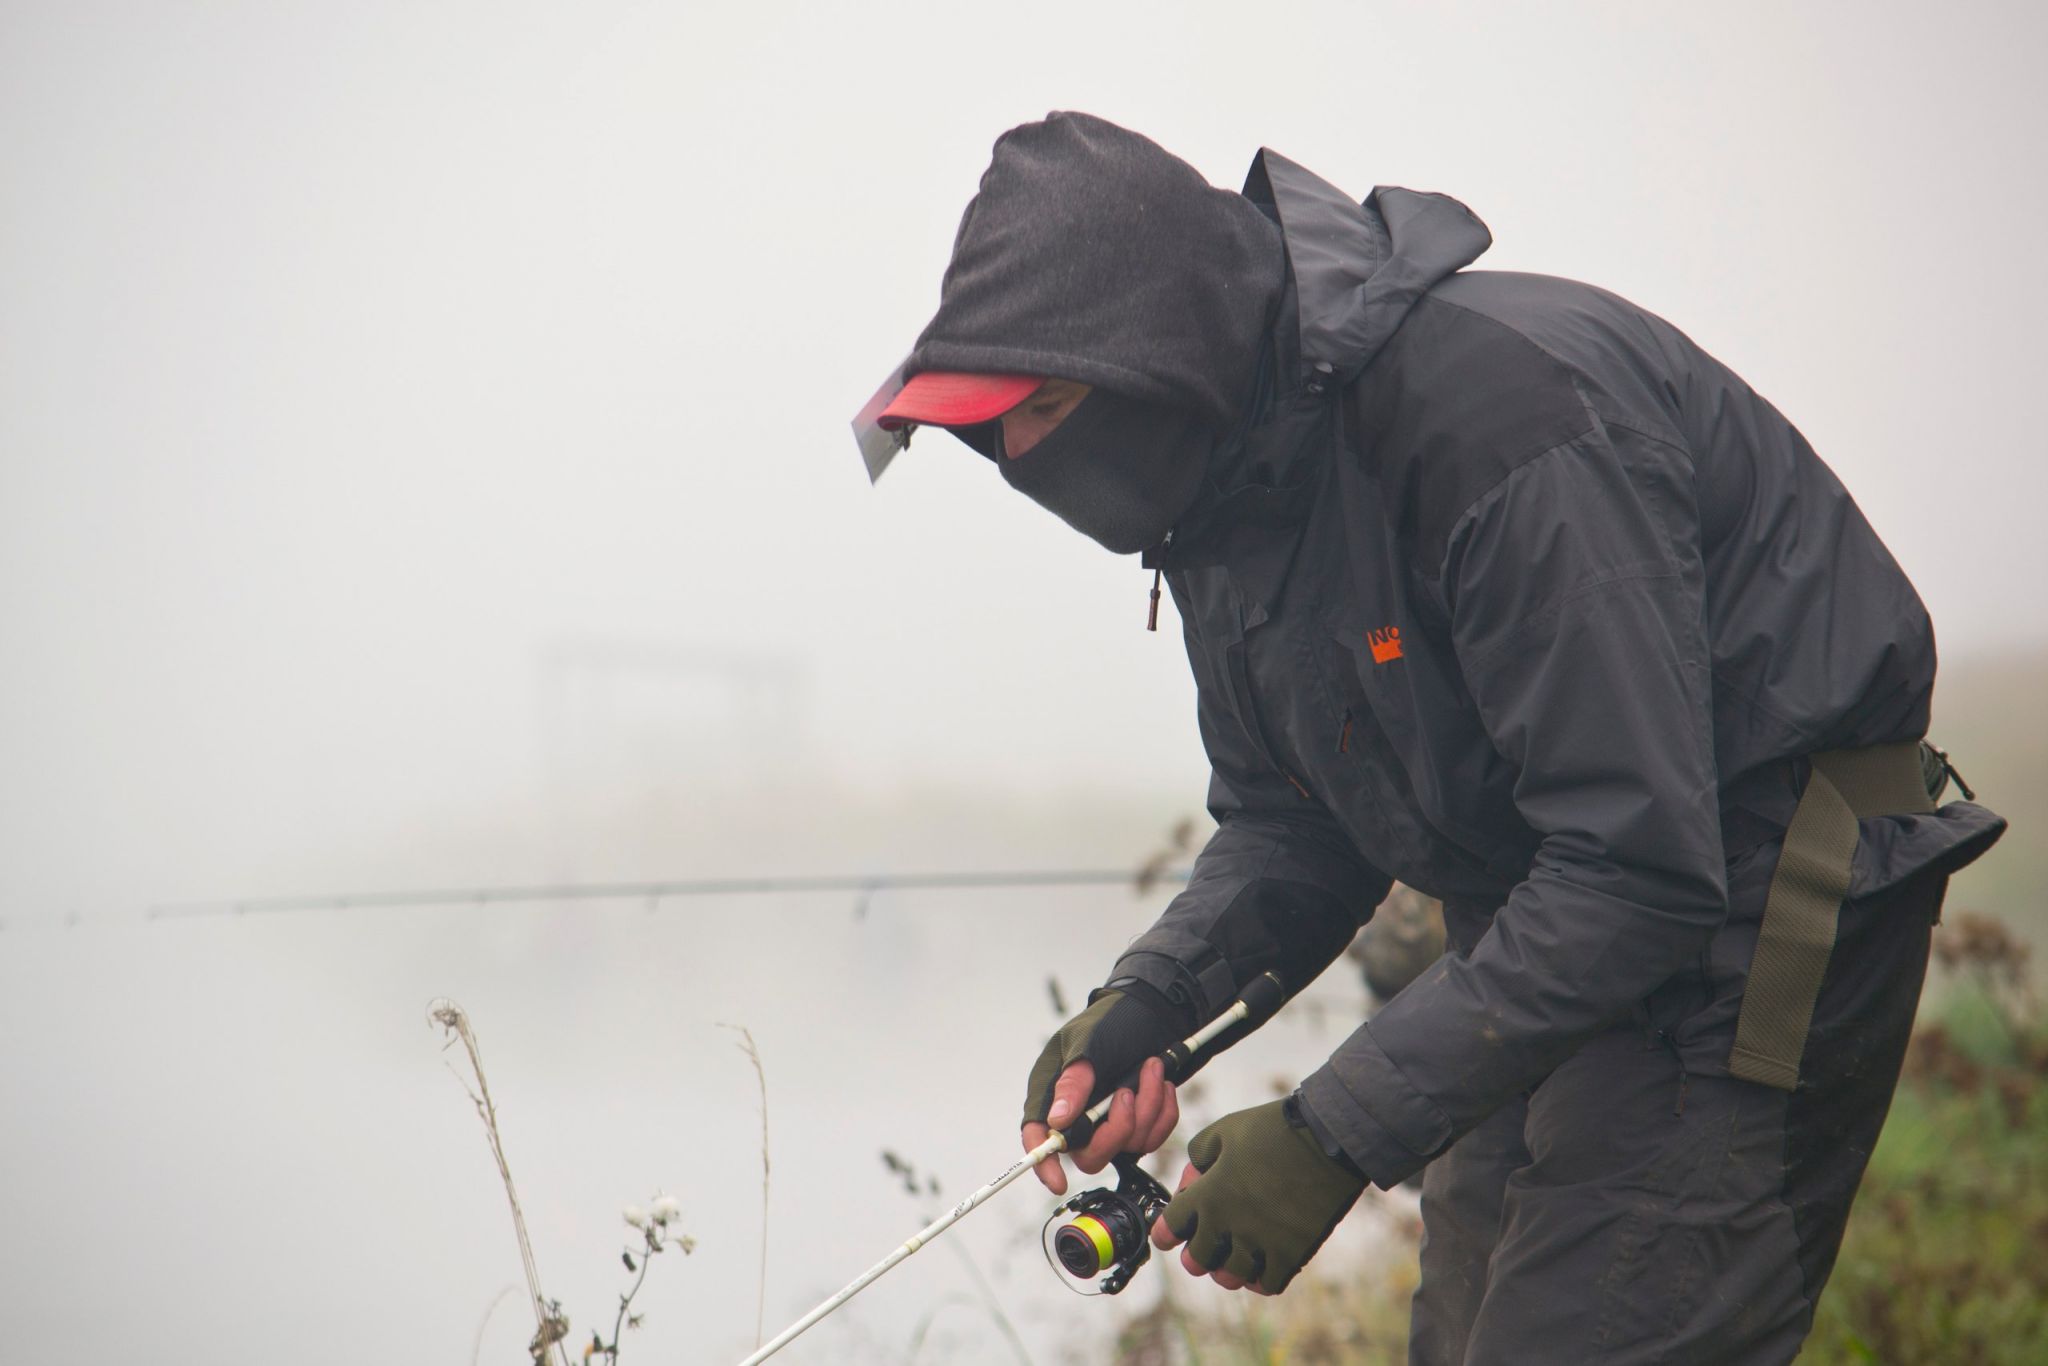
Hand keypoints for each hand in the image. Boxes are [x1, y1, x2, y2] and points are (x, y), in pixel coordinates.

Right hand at [1021, 989, 1185, 1195]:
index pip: (1038, 1136)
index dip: (1044, 1163)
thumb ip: (1074, 1080)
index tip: (1058, 1181)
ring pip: (1127, 1147)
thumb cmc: (1112, 1022)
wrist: (1152, 1013)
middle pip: (1089, 1154)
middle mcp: (1078, 1116)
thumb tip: (1057, 1121)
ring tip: (1152, 1069)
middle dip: (1117, 1129)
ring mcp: (1109, 1124)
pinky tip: (1162, 1084)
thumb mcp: (1088, 1042)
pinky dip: (1163, 1112)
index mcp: (1052, 1094)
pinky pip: (1153, 1139)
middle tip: (1128, 1092)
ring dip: (1147, 1108)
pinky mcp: (1137, 1126)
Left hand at [1149, 1097, 1364, 1293]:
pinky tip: (1260, 1263)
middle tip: (1202, 1246)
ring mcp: (1261, 1243)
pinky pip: (1267, 1284)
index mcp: (1208, 1194)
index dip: (1164, 1233)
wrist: (1328, 1138)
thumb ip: (1198, 1157)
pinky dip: (1259, 1278)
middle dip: (1194, 1254)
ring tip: (1232, 1257)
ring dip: (1226, 1269)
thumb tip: (1190, 1182)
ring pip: (1230, 1277)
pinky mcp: (1291, 1253)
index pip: (1169, 1228)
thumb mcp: (1225, 1130)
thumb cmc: (1274, 1128)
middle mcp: (1229, 1224)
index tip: (1168, 1235)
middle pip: (1196, 1260)